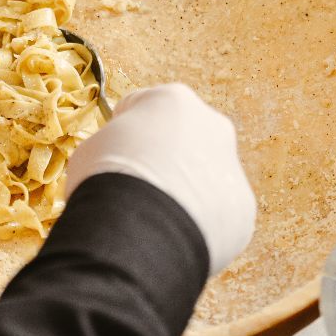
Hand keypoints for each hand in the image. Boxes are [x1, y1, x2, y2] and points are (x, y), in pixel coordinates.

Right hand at [65, 83, 255, 275]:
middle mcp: (212, 125)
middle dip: (166, 159)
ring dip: (185, 192)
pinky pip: (217, 213)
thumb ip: (113, 146)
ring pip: (205, 177)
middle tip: (138, 186)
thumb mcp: (92, 148)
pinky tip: (173, 235)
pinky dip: (198, 224)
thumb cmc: (105, 179)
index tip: (114, 153)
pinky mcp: (243, 208)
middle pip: (186, 139)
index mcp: (173, 100)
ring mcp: (232, 167)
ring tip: (154, 218)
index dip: (126, 132)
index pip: (146, 107)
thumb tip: (115, 163)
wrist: (138, 231)